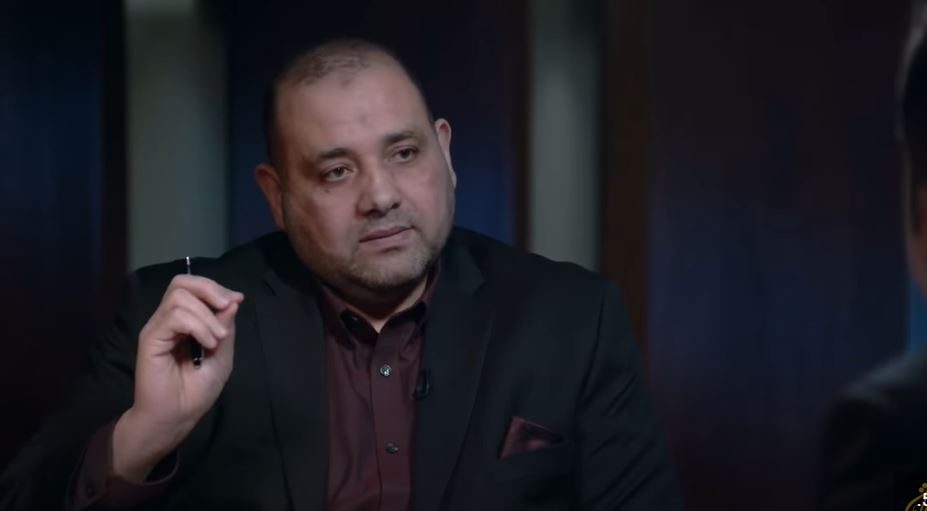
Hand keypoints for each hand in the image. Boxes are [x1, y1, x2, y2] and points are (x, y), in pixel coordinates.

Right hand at [112, 275, 243, 481]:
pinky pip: (174, 316)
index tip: (236, 300)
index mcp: (185, 321)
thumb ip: (225, 329)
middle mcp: (168, 320)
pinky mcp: (150, 339)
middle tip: (227, 306)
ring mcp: (157, 328)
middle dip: (210, 289)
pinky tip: (208, 343)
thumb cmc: (195, 393)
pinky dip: (197, 325)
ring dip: (207, 315)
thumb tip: (233, 301)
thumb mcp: (222, 358)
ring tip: (217, 339)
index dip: (216, 288)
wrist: (175, 418)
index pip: (193, 288)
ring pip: (179, 297)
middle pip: (182, 282)